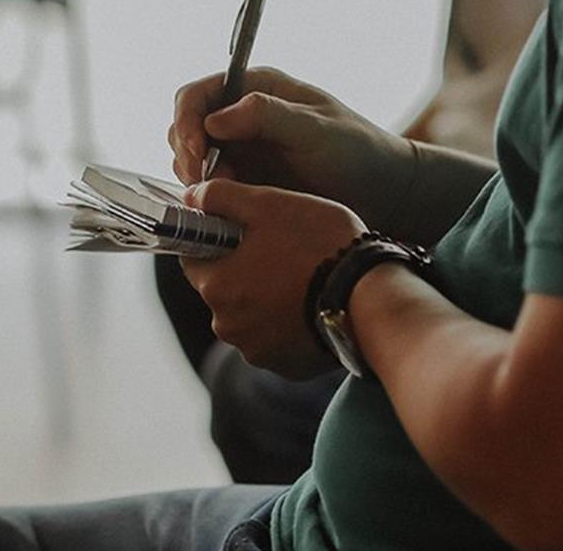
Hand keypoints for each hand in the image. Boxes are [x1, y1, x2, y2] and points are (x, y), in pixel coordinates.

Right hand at [168, 67, 412, 225]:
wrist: (381, 191)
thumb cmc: (357, 151)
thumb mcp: (316, 129)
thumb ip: (267, 116)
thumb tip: (216, 119)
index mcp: (257, 88)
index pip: (198, 94)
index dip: (187, 121)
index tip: (199, 153)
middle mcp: (242, 115)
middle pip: (186, 127)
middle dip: (188, 154)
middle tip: (207, 182)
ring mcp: (241, 148)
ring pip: (192, 158)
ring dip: (197, 177)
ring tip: (228, 193)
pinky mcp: (245, 179)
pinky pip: (209, 185)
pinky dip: (209, 195)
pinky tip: (232, 204)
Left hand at [180, 179, 365, 378]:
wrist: (371, 298)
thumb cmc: (319, 245)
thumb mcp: (269, 204)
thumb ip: (222, 197)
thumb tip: (191, 196)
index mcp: (216, 285)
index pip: (194, 258)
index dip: (216, 239)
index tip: (244, 232)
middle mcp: (228, 325)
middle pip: (223, 289)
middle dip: (244, 270)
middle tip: (284, 250)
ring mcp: (257, 350)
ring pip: (250, 316)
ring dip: (266, 299)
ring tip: (305, 278)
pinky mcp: (285, 366)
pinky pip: (276, 340)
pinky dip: (288, 324)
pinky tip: (314, 304)